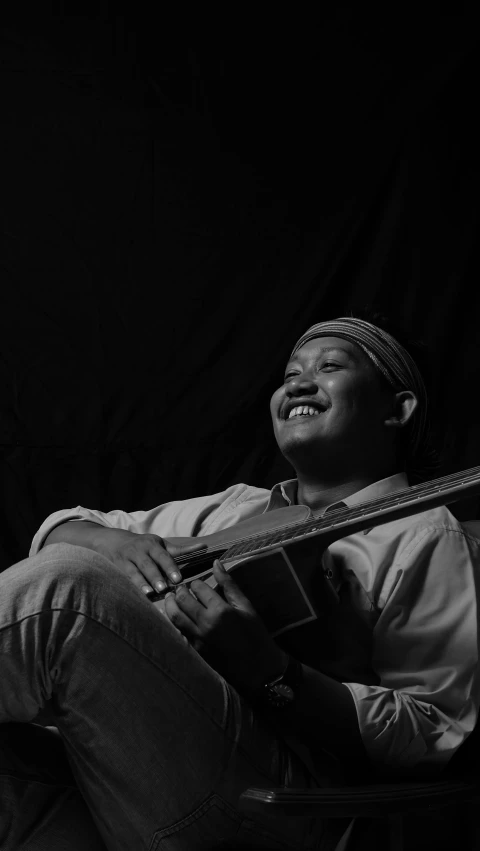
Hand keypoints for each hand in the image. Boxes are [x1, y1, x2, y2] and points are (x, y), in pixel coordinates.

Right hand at [91, 527, 206, 595]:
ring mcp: (126, 559)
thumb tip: (204, 547)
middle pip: (148, 565)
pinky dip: (130, 586)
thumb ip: (181, 550)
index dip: (170, 567)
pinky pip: (124, 578)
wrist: (113, 542)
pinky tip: (135, 594)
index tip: (178, 579)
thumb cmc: (144, 546)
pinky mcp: (116, 568)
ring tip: (150, 593)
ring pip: (135, 572)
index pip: (163, 556)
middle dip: (156, 576)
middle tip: (165, 589)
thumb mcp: (161, 545)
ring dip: (142, 583)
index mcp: (152, 544)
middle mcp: (139, 550)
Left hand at [164, 560, 287, 693]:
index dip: (197, 583)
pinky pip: (178, 631)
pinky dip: (175, 621)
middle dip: (180, 590)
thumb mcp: (245, 606)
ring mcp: (198, 638)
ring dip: (170, 604)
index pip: (199, 588)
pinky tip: (177, 616)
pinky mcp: (195, 650)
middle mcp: (206, 623)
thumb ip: (229, 584)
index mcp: (220, 610)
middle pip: (182, 600)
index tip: (198, 584)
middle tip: (182, 588)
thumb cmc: (255, 634)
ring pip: (174, 616)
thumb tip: (216, 562)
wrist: (258, 668)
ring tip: (172, 598)